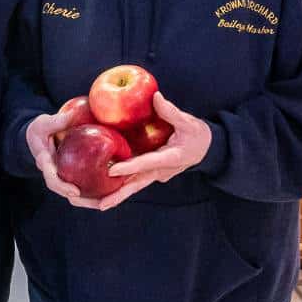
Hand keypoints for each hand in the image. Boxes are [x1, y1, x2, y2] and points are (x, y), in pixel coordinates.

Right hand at [25, 111, 101, 208]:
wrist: (36, 137)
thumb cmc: (40, 129)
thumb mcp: (44, 123)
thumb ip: (58, 121)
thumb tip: (73, 114)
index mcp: (44, 162)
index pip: (51, 178)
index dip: (62, 186)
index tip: (75, 192)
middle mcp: (52, 173)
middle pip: (65, 193)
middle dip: (81, 201)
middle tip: (100, 203)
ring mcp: (61, 176)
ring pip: (73, 195)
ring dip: (89, 201)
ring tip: (107, 203)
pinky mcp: (70, 175)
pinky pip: (81, 186)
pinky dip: (92, 192)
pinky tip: (109, 192)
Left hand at [96, 92, 211, 211]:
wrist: (206, 149)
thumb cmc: (197, 135)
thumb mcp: (188, 122)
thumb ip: (171, 112)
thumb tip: (155, 97)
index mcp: (170, 159)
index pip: (148, 163)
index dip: (130, 167)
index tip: (112, 171)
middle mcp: (160, 171)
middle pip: (136, 185)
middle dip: (118, 196)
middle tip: (100, 204)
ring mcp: (155, 174)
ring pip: (133, 186)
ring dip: (115, 195)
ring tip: (95, 203)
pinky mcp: (150, 172)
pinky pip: (133, 180)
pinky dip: (119, 185)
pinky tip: (101, 189)